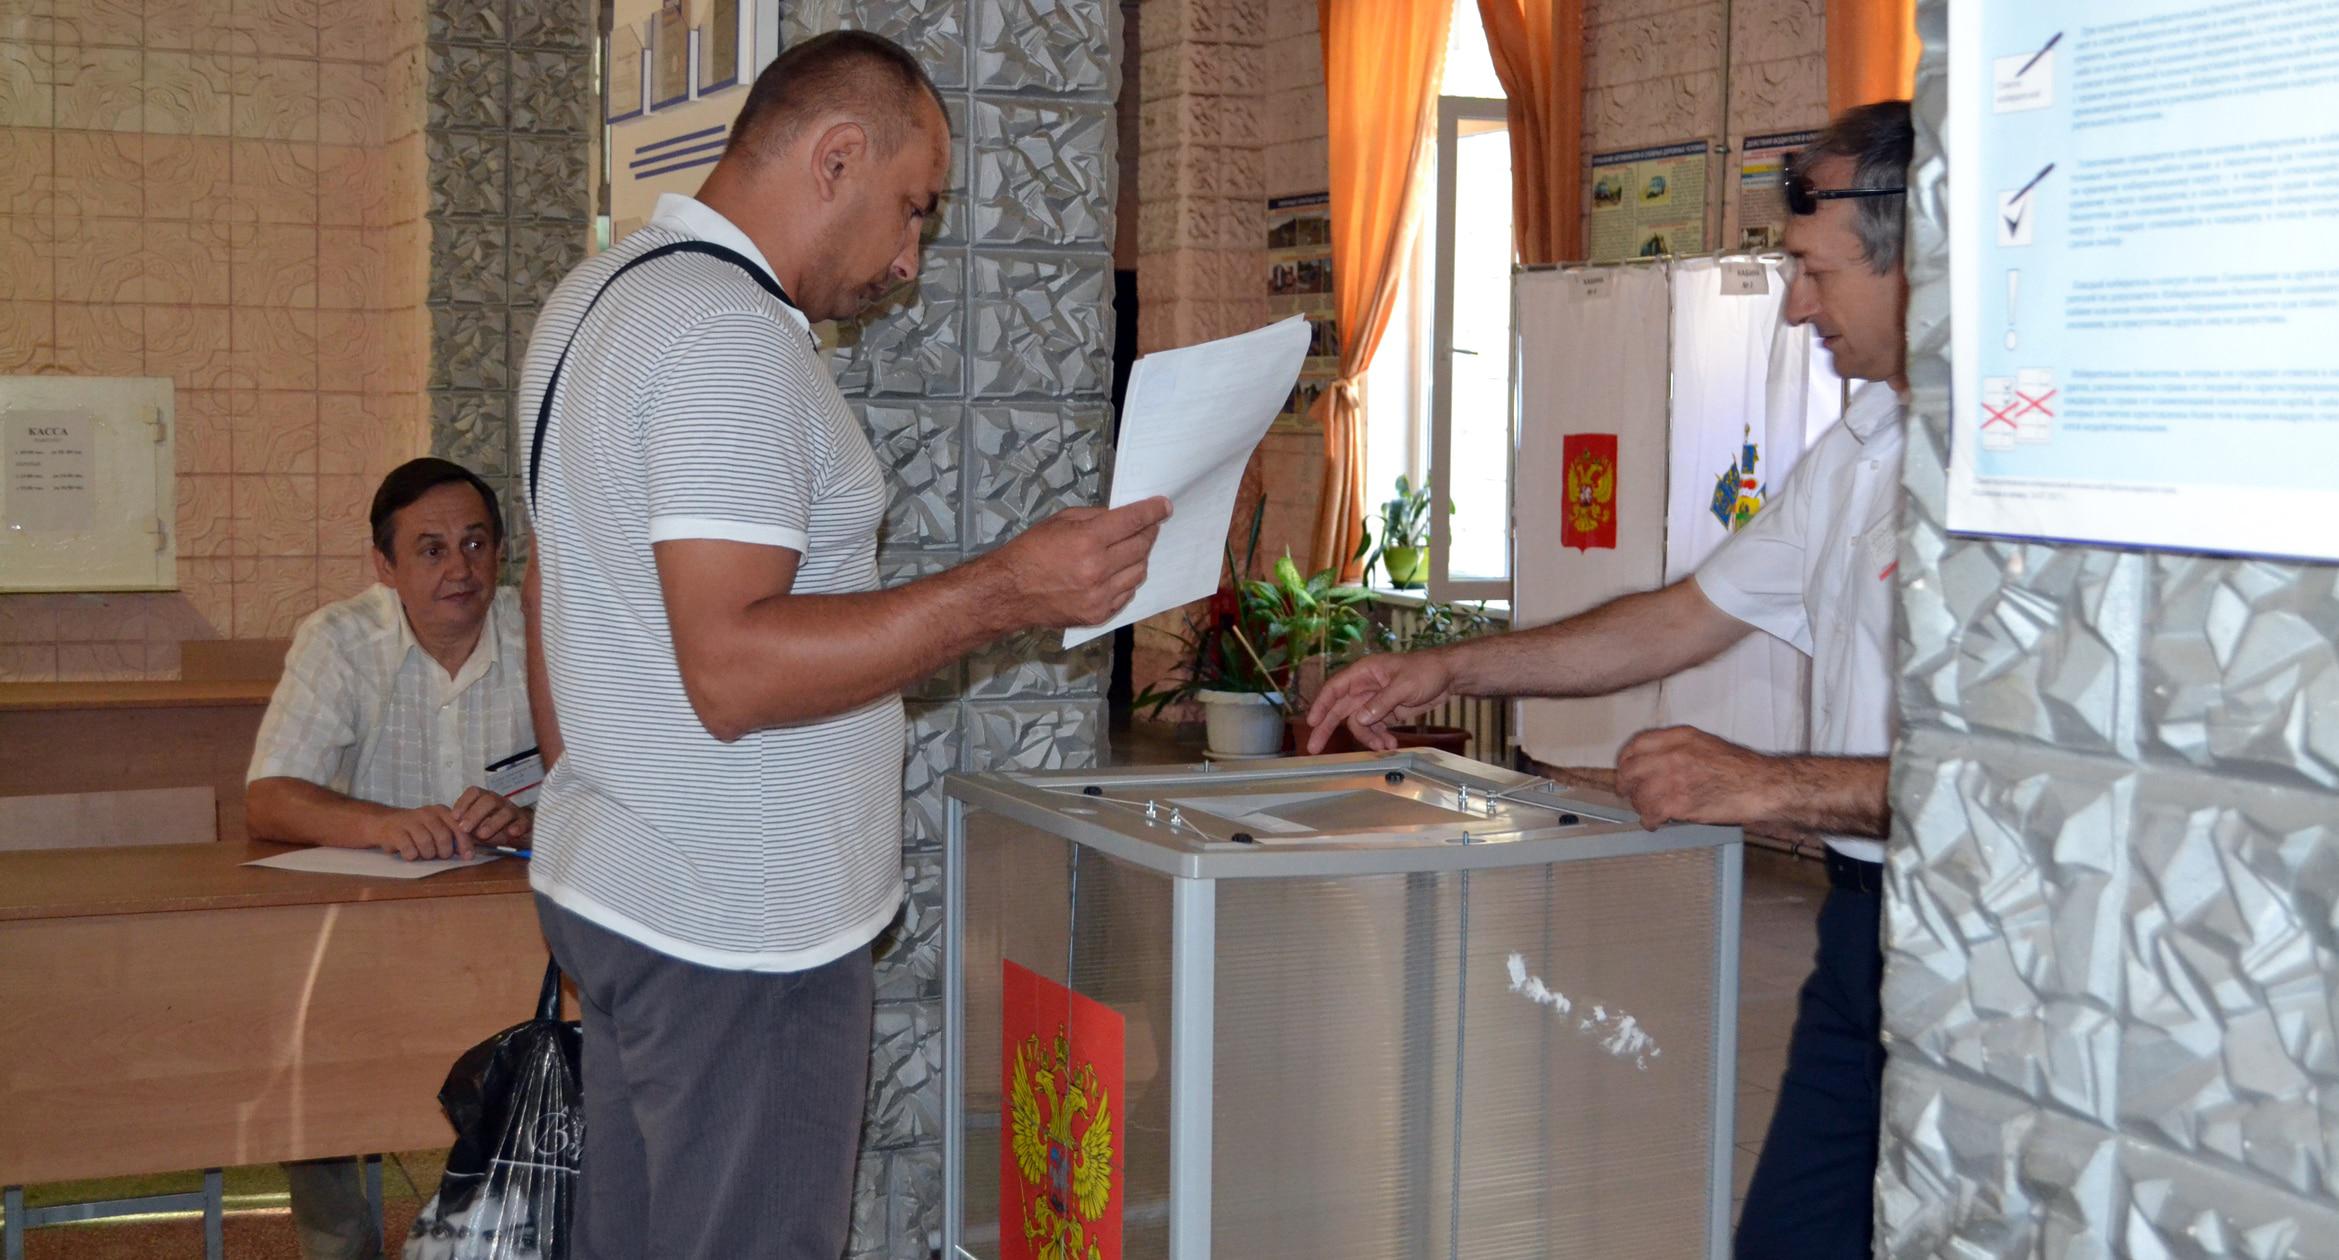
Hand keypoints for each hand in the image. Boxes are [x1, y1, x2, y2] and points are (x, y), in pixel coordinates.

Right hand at [360, 805, 468, 860]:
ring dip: (427, 854)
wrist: (384, 823)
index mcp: (440, 811)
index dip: (465, 844)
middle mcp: (426, 813)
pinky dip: (412, 855)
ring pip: (426, 843)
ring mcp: (409, 821)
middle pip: (443, 837)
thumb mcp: (436, 827)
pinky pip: (409, 849)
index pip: (458, 827)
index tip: (468, 857)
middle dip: (444, 851)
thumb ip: (452, 836)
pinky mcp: (395, 831)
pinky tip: (410, 854)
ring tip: (423, 854)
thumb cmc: (416, 830)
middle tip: (439, 856)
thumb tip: (469, 852)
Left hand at [452, 787, 529, 845]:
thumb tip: (451, 831)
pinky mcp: (526, 822)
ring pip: (505, 811)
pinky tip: (511, 833)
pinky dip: (517, 826)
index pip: (474, 793)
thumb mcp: (477, 826)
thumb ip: (466, 827)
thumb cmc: (493, 827)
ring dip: (492, 823)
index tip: (454, 817)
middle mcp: (499, 802)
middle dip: (474, 814)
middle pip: (488, 800)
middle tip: (465, 828)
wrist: (519, 831)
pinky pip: (523, 821)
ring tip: (482, 835)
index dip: (463, 803)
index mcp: (485, 799)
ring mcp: (513, 811)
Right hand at [987, 498, 1171, 629]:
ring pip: (1139, 572)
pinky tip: (1117, 572)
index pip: (1133, 521)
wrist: (1010, 592)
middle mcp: (1098, 569)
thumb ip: (1095, 518)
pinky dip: (1127, 579)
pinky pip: (1127, 593)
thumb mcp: (1060, 521)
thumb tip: (1123, 518)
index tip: (1164, 506)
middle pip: (1141, 547)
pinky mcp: (1099, 614)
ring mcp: (1100, 595)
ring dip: (1140, 557)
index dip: (1153, 511)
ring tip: (1129, 550)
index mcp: (1087, 540)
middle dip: (1148, 532)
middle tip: (1147, 527)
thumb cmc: (1031, 551)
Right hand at [1304, 652, 1457, 752]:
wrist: (1449, 676)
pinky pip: (1375, 729)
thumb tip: (1358, 719)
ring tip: (1385, 746)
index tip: (1311, 722)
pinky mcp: (1386, 712)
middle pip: (1340, 709)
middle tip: (1314, 748)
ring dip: (1368, 738)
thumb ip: (1381, 703)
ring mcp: (1375, 701)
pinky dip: (1380, 738)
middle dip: (1327, 728)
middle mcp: (1364, 688)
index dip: (1321, 705)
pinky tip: (1392, 744)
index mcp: (1364, 673)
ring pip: (1359, 724)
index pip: (1335, 688)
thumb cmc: (1426, 671)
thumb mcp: (1404, 686)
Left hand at [1612, 726, 1775, 830]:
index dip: (1625, 759)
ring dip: (1640, 806)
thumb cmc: (1741, 769)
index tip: (1623, 768)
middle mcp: (1673, 754)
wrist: (1761, 786)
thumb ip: (1679, 748)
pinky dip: (1649, 821)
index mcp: (1681, 737)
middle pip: (1631, 769)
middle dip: (1625, 784)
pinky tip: (1655, 823)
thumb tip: (1656, 761)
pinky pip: (1650, 813)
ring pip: (1639, 794)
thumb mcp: (1707, 744)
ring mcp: (1674, 778)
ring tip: (1649, 811)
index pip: (1637, 743)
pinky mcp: (1678, 802)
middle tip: (1627, 793)